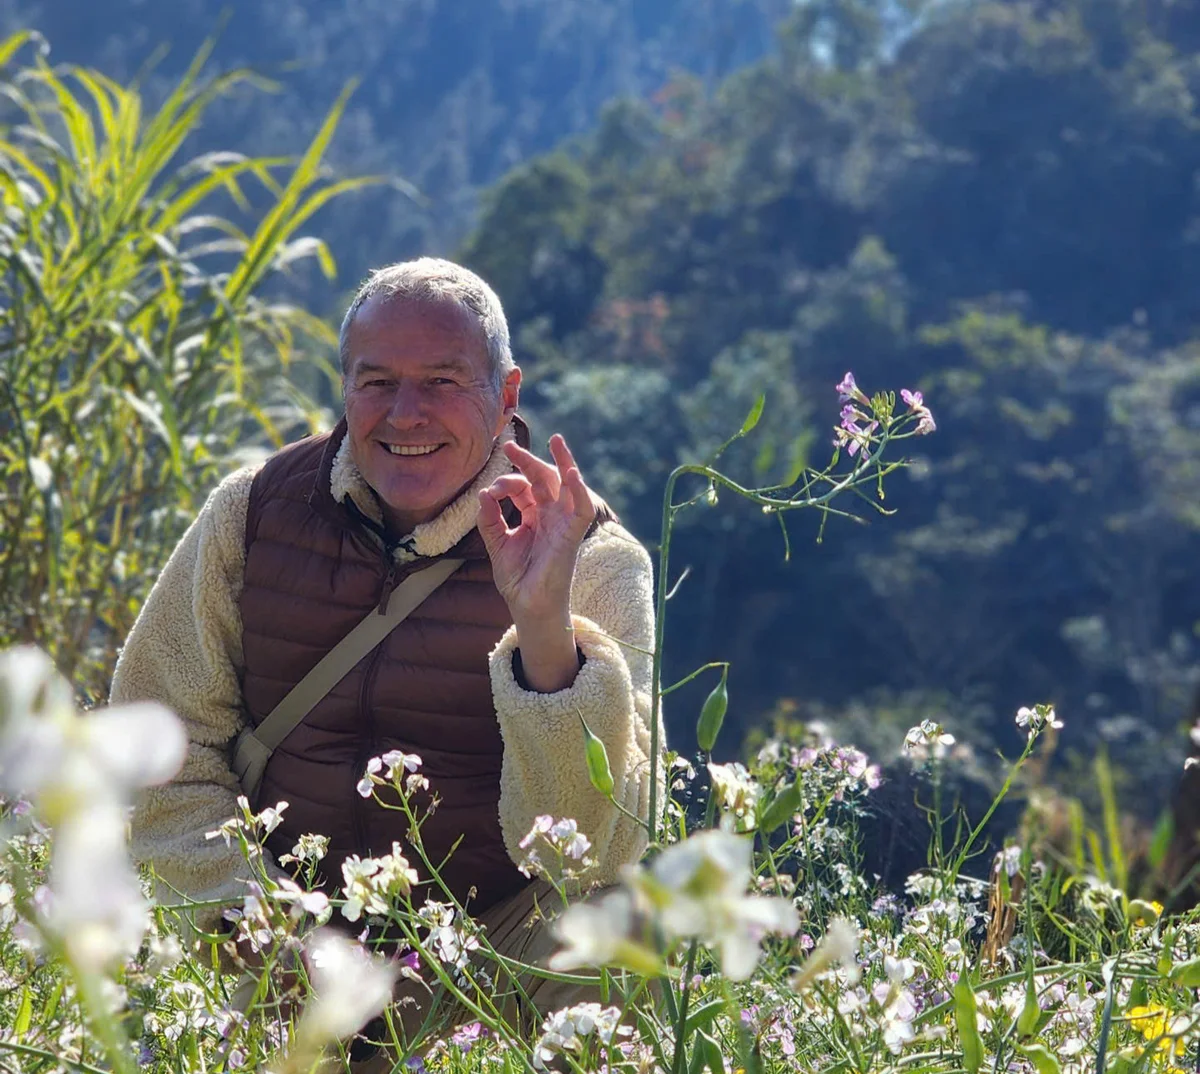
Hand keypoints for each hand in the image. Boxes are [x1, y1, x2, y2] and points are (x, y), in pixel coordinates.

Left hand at [477, 434, 596, 691]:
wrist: (528, 606)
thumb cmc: (516, 578)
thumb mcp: (496, 543)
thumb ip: (489, 519)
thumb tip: (483, 493)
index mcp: (533, 518)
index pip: (524, 489)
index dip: (507, 483)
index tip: (490, 493)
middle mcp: (550, 517)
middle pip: (544, 480)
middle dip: (529, 461)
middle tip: (510, 446)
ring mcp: (562, 525)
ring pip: (568, 486)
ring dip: (564, 462)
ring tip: (557, 440)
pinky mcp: (572, 536)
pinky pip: (582, 510)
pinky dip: (579, 490)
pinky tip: (571, 473)